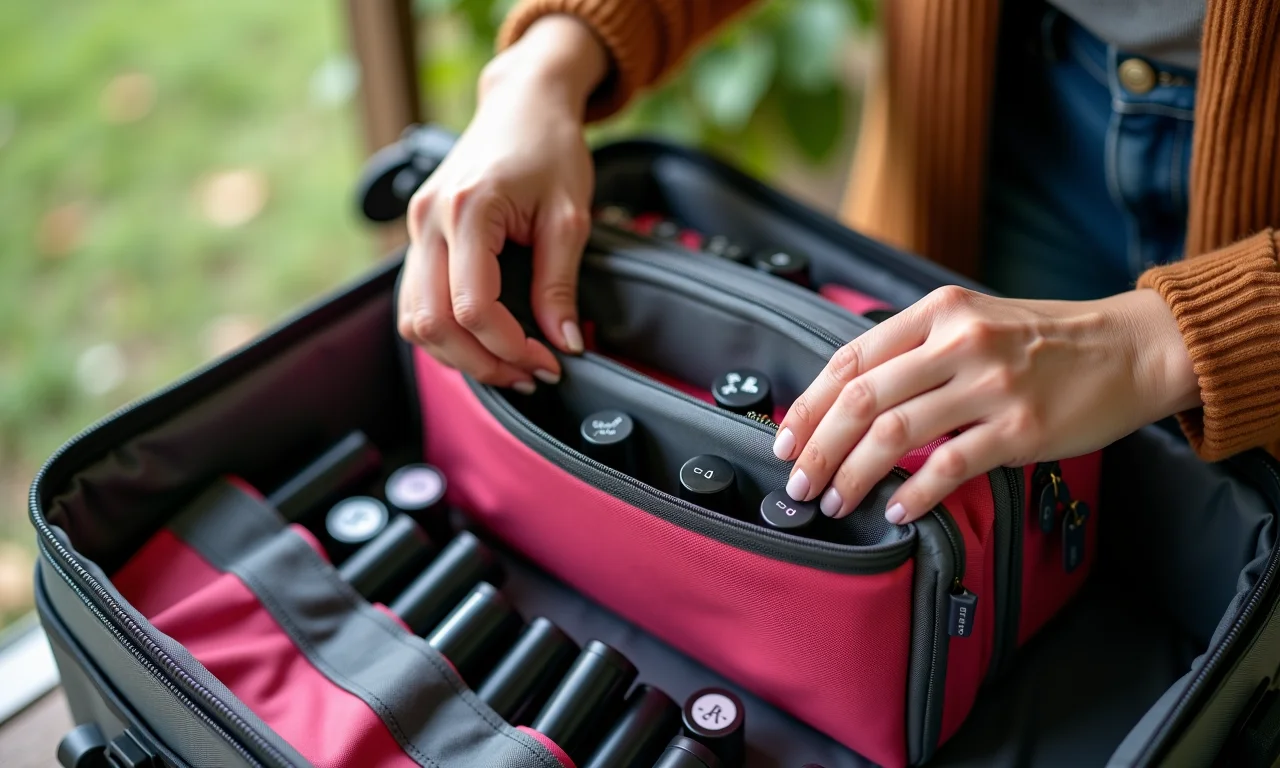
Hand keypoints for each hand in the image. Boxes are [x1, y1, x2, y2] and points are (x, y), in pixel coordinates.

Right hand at [398, 17, 607, 391]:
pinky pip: (415, 301)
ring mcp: (415, 228)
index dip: (510, 348)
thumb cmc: (548, 147)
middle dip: (482, 363)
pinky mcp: (418, 236)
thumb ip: (560, 284)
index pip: (472, 307)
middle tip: (530, 376)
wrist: (522, 103)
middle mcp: (428, 220)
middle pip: (431, 324)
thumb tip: (564, 342)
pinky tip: (484, 342)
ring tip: (508, 366)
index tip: (549, 362)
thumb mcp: (569, 216)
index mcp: (467, 209)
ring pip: (413, 320)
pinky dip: (445, 333)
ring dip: (459, 356)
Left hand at [772, 286, 1199, 523]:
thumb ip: (914, 349)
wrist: (1130, 349)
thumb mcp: (973, 320)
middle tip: (797, 483)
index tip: (784, 440)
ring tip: (835, 501)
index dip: (807, 405)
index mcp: (937, 312)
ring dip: (852, 475)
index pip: (849, 360)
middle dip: (817, 447)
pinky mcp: (1021, 429)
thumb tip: (847, 398)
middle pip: (860, 399)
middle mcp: (959, 342)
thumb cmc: (1044, 340)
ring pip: (893, 434)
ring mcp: (991, 385)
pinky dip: (912, 494)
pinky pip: (948, 466)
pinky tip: (894, 511)